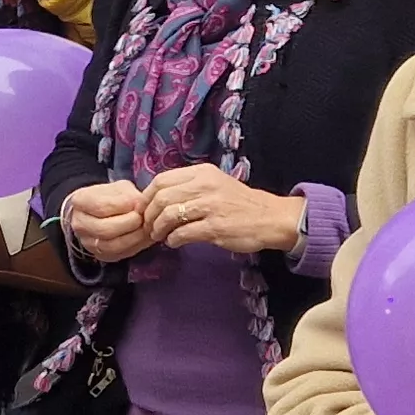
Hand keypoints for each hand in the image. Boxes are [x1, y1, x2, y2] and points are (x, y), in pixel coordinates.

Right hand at [59, 179, 153, 262]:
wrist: (101, 212)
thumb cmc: (112, 197)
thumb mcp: (119, 189)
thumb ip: (129, 197)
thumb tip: (141, 207)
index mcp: (80, 201)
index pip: (102, 207)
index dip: (125, 206)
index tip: (139, 203)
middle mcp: (79, 224)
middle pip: (106, 230)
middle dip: (130, 224)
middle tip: (144, 217)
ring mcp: (88, 242)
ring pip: (112, 246)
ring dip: (135, 237)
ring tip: (146, 227)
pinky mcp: (101, 255)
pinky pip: (120, 254)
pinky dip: (136, 246)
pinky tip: (144, 237)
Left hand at [144, 164, 306, 255]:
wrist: (270, 218)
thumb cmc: (238, 203)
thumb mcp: (214, 184)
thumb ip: (189, 186)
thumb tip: (157, 197)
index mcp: (202, 172)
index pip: (161, 180)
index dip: (147, 197)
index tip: (144, 210)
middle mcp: (205, 185)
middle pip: (161, 197)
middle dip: (149, 215)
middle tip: (149, 227)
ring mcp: (210, 206)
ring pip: (168, 215)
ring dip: (158, 229)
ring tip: (160, 236)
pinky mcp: (215, 227)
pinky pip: (182, 233)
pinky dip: (172, 240)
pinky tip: (174, 242)